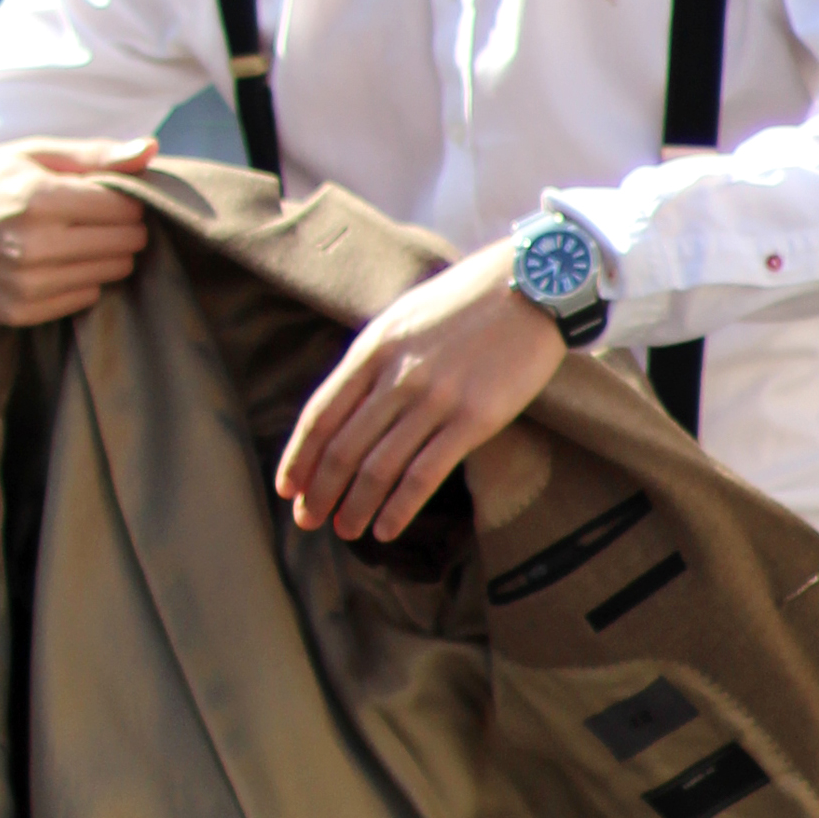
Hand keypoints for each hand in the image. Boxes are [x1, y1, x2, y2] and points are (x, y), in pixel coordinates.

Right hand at [0, 138, 157, 324]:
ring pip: (110, 273)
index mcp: (39, 198)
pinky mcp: (19, 312)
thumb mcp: (31, 154)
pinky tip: (57, 263)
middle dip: (122, 228)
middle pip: (125, 243)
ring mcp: (25, 284)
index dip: (126, 199)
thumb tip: (150, 150)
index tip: (109, 195)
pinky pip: (84, 299)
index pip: (124, 208)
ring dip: (104, 255)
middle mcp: (33, 246)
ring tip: (75, 238)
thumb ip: (94, 155)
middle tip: (95, 218)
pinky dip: (81, 280)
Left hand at [275, 242, 566, 542]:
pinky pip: (424, 475)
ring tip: (345, 531)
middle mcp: (398, 376)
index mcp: (373, 348)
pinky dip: (399, 509)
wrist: (531, 286)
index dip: (298, 458)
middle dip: (319, 491)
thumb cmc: (466, 304)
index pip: (321, 415)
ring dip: (355, 507)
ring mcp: (435, 399)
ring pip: (379, 468)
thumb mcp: (404, 319)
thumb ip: (373, 361)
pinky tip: (385, 529)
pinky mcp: (474, 419)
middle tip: (309, 519)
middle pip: (343, 448)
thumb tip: (343, 409)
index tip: (287, 488)